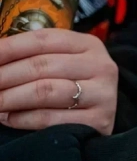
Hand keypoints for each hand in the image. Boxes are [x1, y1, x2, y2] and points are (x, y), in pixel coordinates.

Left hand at [0, 29, 118, 134]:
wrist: (102, 115)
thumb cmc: (74, 85)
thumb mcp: (61, 62)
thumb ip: (31, 57)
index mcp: (88, 44)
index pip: (42, 39)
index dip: (8, 48)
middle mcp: (101, 66)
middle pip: (41, 66)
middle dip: (3, 76)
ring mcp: (103, 94)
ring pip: (46, 91)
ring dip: (10, 97)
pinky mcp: (99, 121)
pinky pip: (51, 118)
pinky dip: (23, 119)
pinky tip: (7, 118)